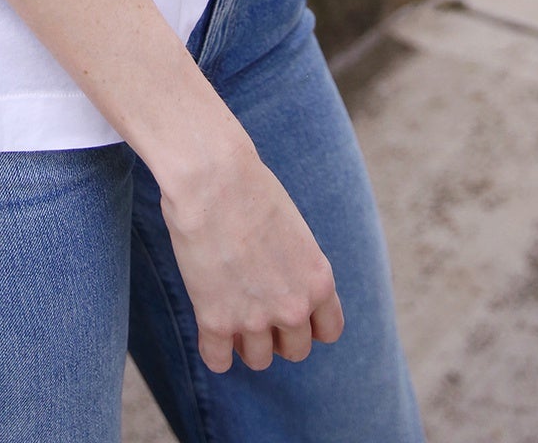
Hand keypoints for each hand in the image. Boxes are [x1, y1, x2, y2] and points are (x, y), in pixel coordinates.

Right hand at [159, 132, 343, 372]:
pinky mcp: (216, 320)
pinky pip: (218, 361)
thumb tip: (282, 283)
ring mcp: (255, 319)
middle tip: (255, 306)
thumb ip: (295, 268)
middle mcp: (293, 308)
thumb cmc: (250, 188)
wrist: (213, 176)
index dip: (308, 324)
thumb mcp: (294, 230)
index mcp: (319, 282)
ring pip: (258, 361)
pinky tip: (208, 327)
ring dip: (245, 341)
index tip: (289, 310)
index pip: (328, 332)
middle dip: (277, 335)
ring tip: (230, 309)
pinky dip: (214, 350)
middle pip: (294, 351)